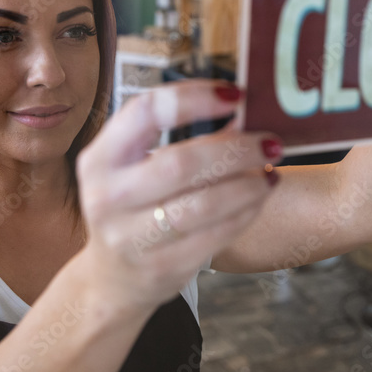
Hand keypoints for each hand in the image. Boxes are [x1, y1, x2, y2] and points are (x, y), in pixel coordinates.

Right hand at [75, 80, 282, 309]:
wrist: (113, 277)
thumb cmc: (134, 206)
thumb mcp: (137, 168)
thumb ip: (181, 138)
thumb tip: (243, 110)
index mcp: (100, 159)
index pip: (146, 112)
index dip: (195, 97)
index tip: (236, 95)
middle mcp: (108, 197)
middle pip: (181, 162)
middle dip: (235, 149)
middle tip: (270, 142)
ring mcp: (131, 238)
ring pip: (203, 203)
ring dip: (247, 184)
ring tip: (270, 172)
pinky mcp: (162, 267)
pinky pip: (215, 235)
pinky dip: (245, 213)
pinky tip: (258, 198)